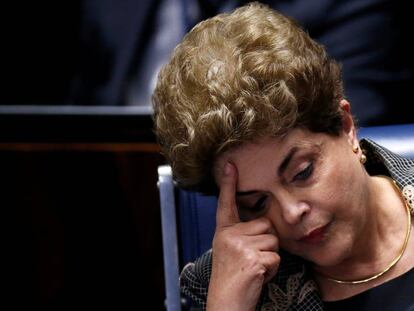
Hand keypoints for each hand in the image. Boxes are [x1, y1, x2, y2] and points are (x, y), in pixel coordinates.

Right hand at [207, 163, 279, 310]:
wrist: (227, 302)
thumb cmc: (233, 278)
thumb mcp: (231, 250)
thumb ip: (243, 234)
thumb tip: (264, 224)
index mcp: (224, 232)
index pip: (226, 204)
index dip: (229, 183)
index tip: (230, 164)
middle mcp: (229, 235)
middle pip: (266, 225)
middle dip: (266, 243)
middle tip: (252, 259)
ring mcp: (239, 245)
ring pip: (274, 240)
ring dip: (270, 256)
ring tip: (254, 267)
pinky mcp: (252, 257)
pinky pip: (276, 256)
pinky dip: (272, 269)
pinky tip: (258, 275)